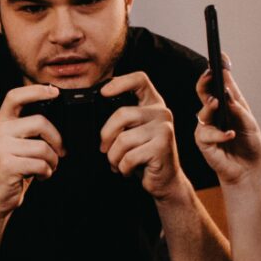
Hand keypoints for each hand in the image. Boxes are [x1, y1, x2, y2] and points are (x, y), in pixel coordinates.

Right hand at [0, 84, 63, 218]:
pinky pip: (40, 164)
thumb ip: (30, 128)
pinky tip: (41, 176)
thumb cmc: (14, 168)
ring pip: (43, 147)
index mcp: (2, 123)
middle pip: (40, 122)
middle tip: (61, 152)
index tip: (55, 91)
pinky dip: (47, 173)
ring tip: (48, 167)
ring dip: (53, 161)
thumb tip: (57, 113)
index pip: (15, 96)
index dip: (35, 90)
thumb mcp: (19, 143)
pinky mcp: (7, 165)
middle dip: (57, 139)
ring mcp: (1, 148)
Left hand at [97, 72, 184, 200]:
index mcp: (153, 104)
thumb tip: (95, 111)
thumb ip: (122, 120)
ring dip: (114, 157)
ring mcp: (164, 129)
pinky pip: (128, 157)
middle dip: (106, 136)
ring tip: (119, 163)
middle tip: (105, 149)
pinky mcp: (162, 147)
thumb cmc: (144, 155)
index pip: (140, 80)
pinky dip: (122, 168)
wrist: (165, 180)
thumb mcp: (133, 132)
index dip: (120, 82)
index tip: (103, 92)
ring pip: (123, 139)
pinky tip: (128, 170)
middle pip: (122, 114)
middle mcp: (162, 113)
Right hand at [192, 56, 260, 186]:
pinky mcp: (203, 141)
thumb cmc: (249, 145)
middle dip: (206, 82)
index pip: (221, 83)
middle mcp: (215, 112)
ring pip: (203, 111)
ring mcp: (207, 126)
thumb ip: (238, 108)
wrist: (247, 169)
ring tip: (217, 102)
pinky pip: (206, 133)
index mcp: (228, 104)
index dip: (219, 69)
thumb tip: (227, 93)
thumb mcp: (250, 123)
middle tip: (210, 74)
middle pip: (204, 92)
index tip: (221, 57)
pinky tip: (230, 135)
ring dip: (210, 106)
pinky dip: (220, 134)